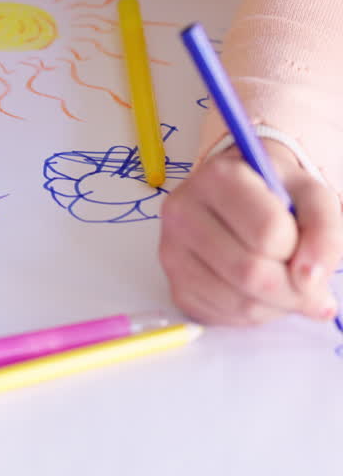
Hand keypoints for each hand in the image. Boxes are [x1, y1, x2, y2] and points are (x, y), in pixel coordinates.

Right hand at [159, 140, 342, 325]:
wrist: (235, 198)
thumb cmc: (274, 195)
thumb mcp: (311, 196)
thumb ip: (324, 231)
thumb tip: (309, 280)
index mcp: (217, 178)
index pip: (269, 233)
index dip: (301, 249)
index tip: (306, 247)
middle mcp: (182, 212)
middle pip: (250, 273)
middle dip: (294, 290)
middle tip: (310, 287)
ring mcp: (171, 251)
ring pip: (238, 302)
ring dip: (278, 306)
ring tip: (285, 286)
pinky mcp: (174, 285)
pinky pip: (223, 317)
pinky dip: (255, 315)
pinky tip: (260, 293)